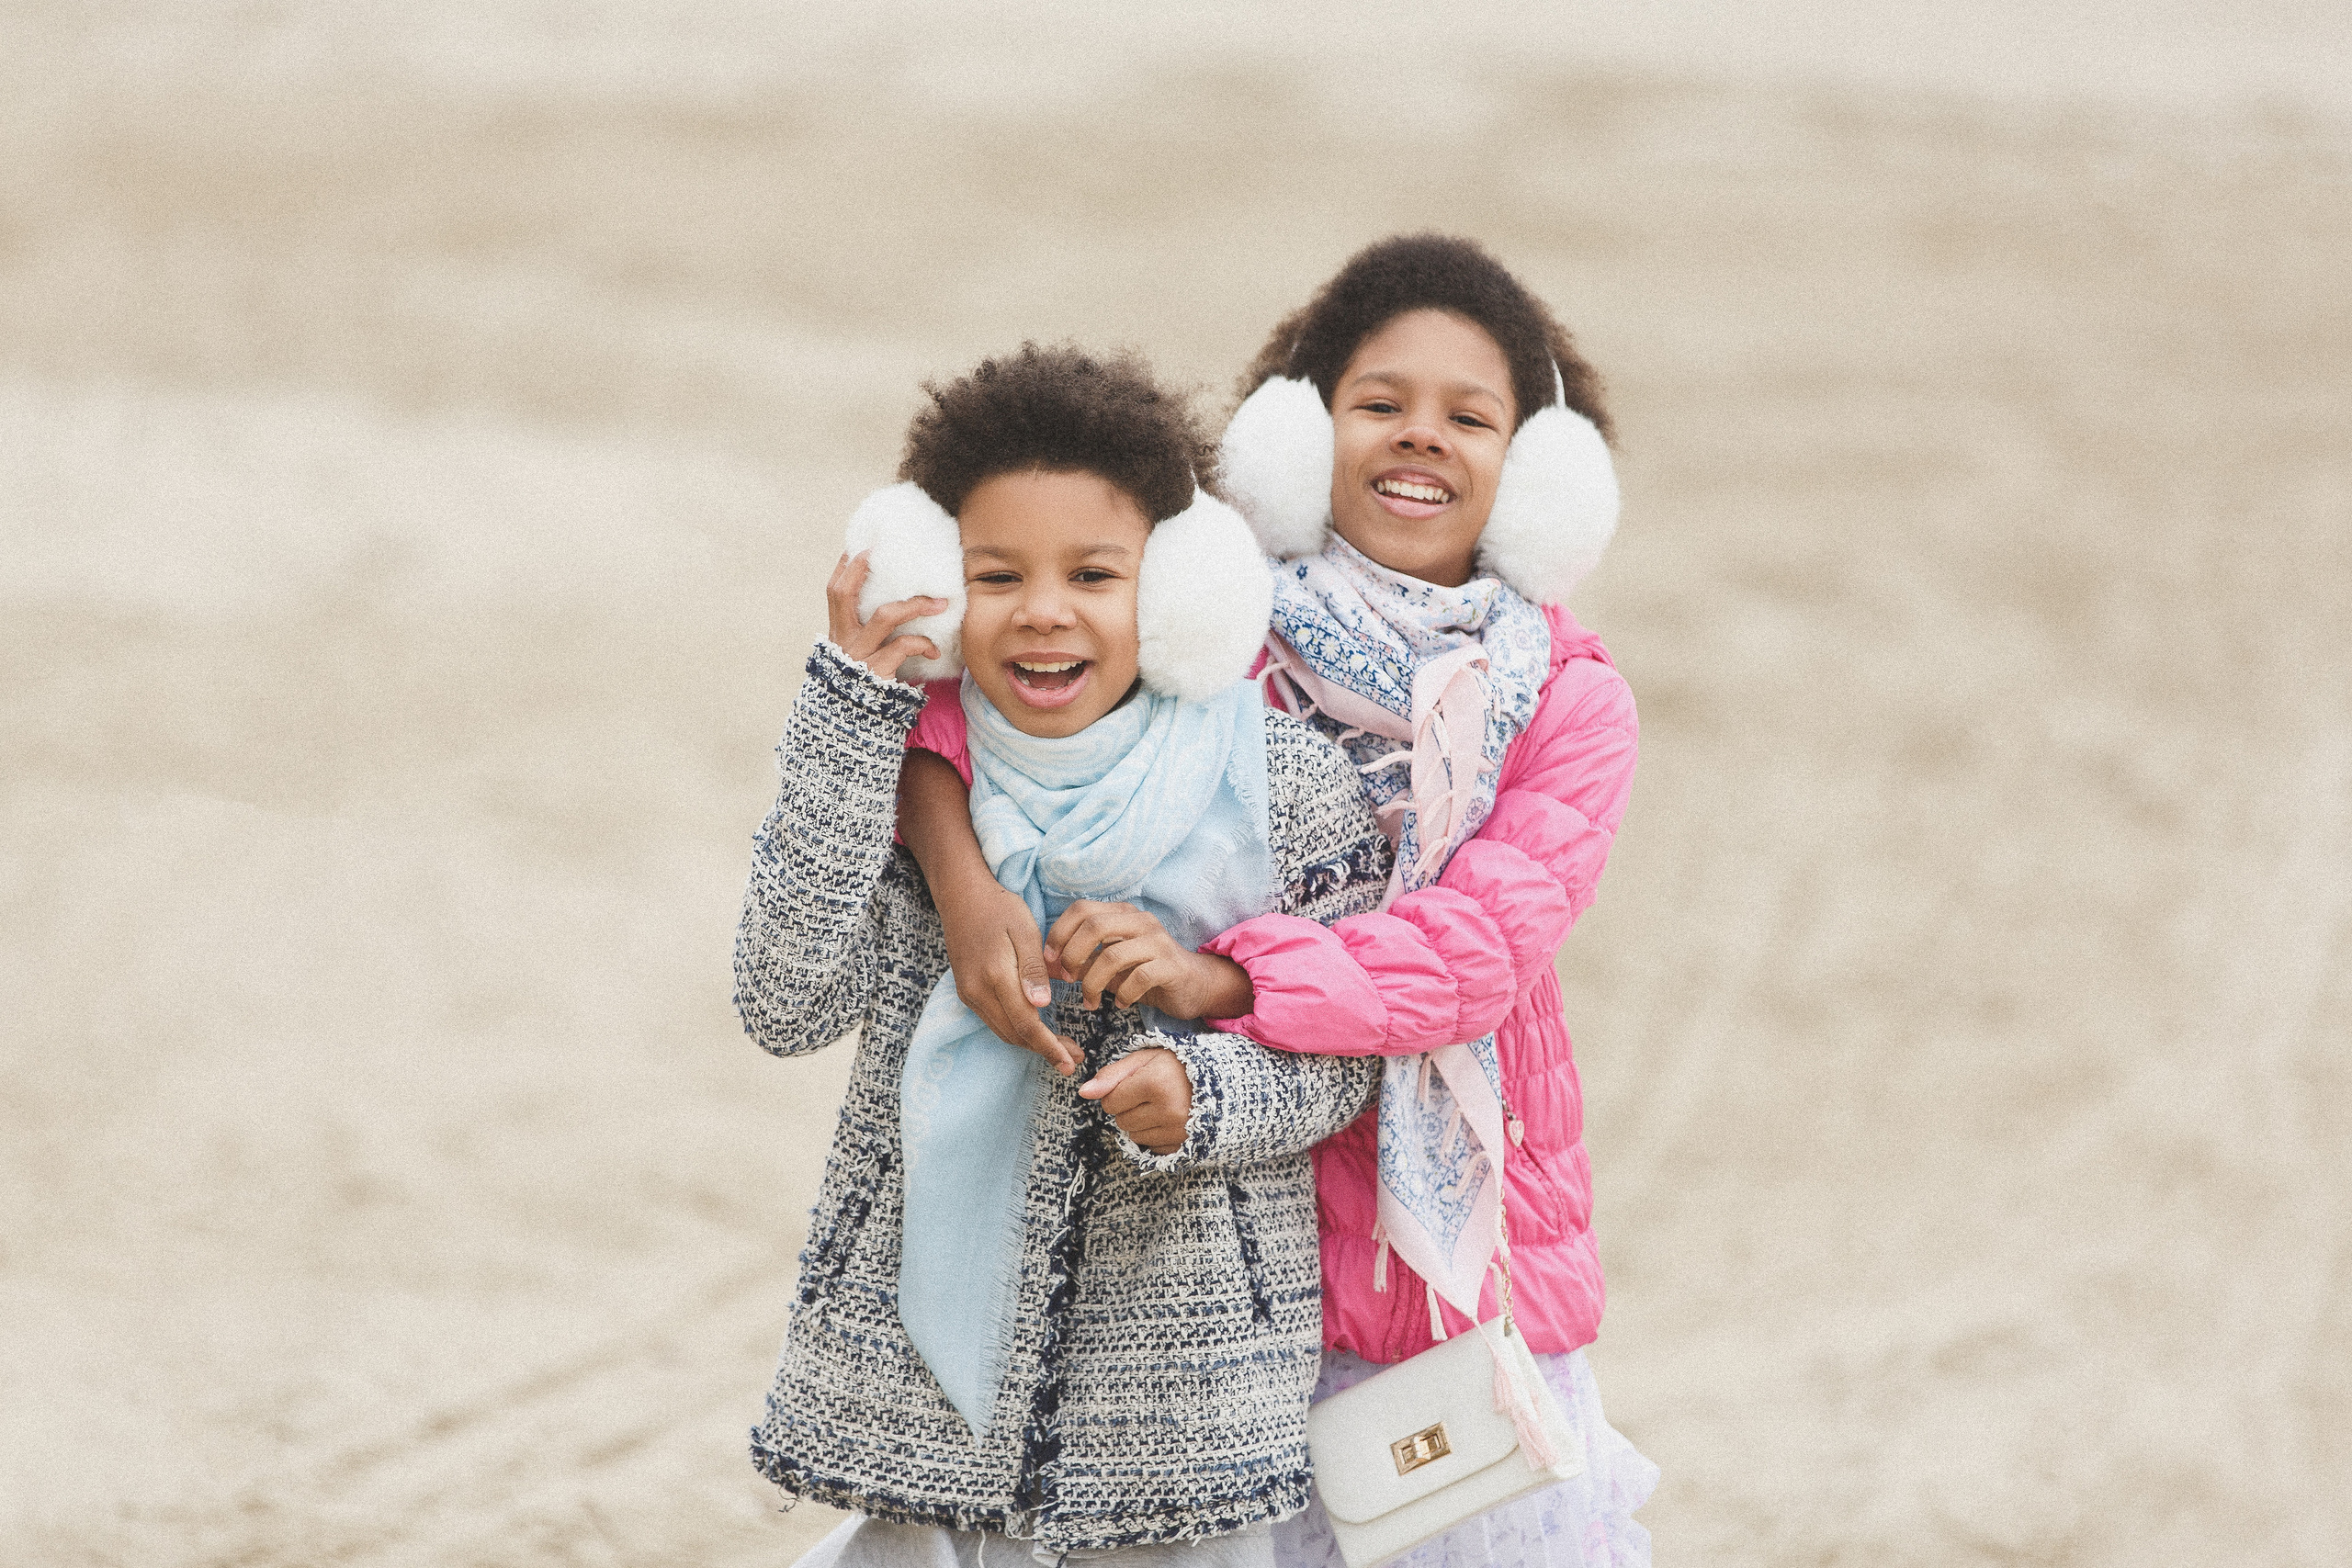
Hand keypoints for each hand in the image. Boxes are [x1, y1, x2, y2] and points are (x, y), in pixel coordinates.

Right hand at [826, 551, 943, 681]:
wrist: (853, 731)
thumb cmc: (864, 690)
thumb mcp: (859, 660)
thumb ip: (869, 638)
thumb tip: (899, 612)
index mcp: (838, 634)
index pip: (834, 591)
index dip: (846, 566)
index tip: (862, 545)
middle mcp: (843, 641)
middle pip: (843, 593)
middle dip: (863, 568)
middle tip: (885, 552)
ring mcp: (859, 656)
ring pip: (885, 615)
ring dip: (916, 604)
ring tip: (940, 604)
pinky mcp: (877, 672)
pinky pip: (903, 647)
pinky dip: (923, 645)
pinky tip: (934, 651)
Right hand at [939, 875, 1081, 1076]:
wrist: (961, 896)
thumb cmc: (1000, 908)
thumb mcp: (1025, 932)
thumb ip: (1033, 970)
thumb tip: (1042, 1006)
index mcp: (995, 976)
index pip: (1026, 1024)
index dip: (1049, 1047)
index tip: (1070, 1062)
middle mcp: (977, 992)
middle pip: (1014, 1035)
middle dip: (1044, 1050)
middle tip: (1073, 1058)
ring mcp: (969, 993)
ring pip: (1003, 1031)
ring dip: (1031, 1044)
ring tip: (1060, 1048)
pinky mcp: (967, 991)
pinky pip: (994, 1020)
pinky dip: (1017, 1030)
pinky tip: (1036, 1029)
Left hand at [1046, 901, 1254, 1020]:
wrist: (1194, 985)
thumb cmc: (1144, 972)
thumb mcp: (1109, 964)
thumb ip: (1081, 960)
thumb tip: (1046, 965)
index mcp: (1122, 913)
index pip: (1082, 908)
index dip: (1060, 932)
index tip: (1050, 959)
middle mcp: (1140, 920)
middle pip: (1094, 926)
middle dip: (1073, 955)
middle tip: (1068, 980)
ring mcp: (1158, 941)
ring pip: (1112, 955)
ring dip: (1093, 983)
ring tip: (1091, 1001)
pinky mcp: (1171, 965)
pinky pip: (1138, 978)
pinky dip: (1123, 995)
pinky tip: (1121, 1004)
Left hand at [1079, 1048, 1192, 1155]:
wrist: (1219, 1081)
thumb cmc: (1176, 1065)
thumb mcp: (1144, 1059)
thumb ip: (1111, 1074)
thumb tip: (1083, 1092)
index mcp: (1155, 1083)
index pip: (1110, 1102)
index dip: (1118, 1092)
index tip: (1136, 1084)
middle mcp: (1168, 1109)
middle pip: (1121, 1121)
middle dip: (1129, 1108)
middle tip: (1151, 1094)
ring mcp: (1178, 1130)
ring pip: (1134, 1136)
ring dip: (1141, 1123)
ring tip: (1161, 1105)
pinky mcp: (1184, 1144)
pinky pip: (1151, 1147)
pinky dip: (1155, 1135)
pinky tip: (1169, 1120)